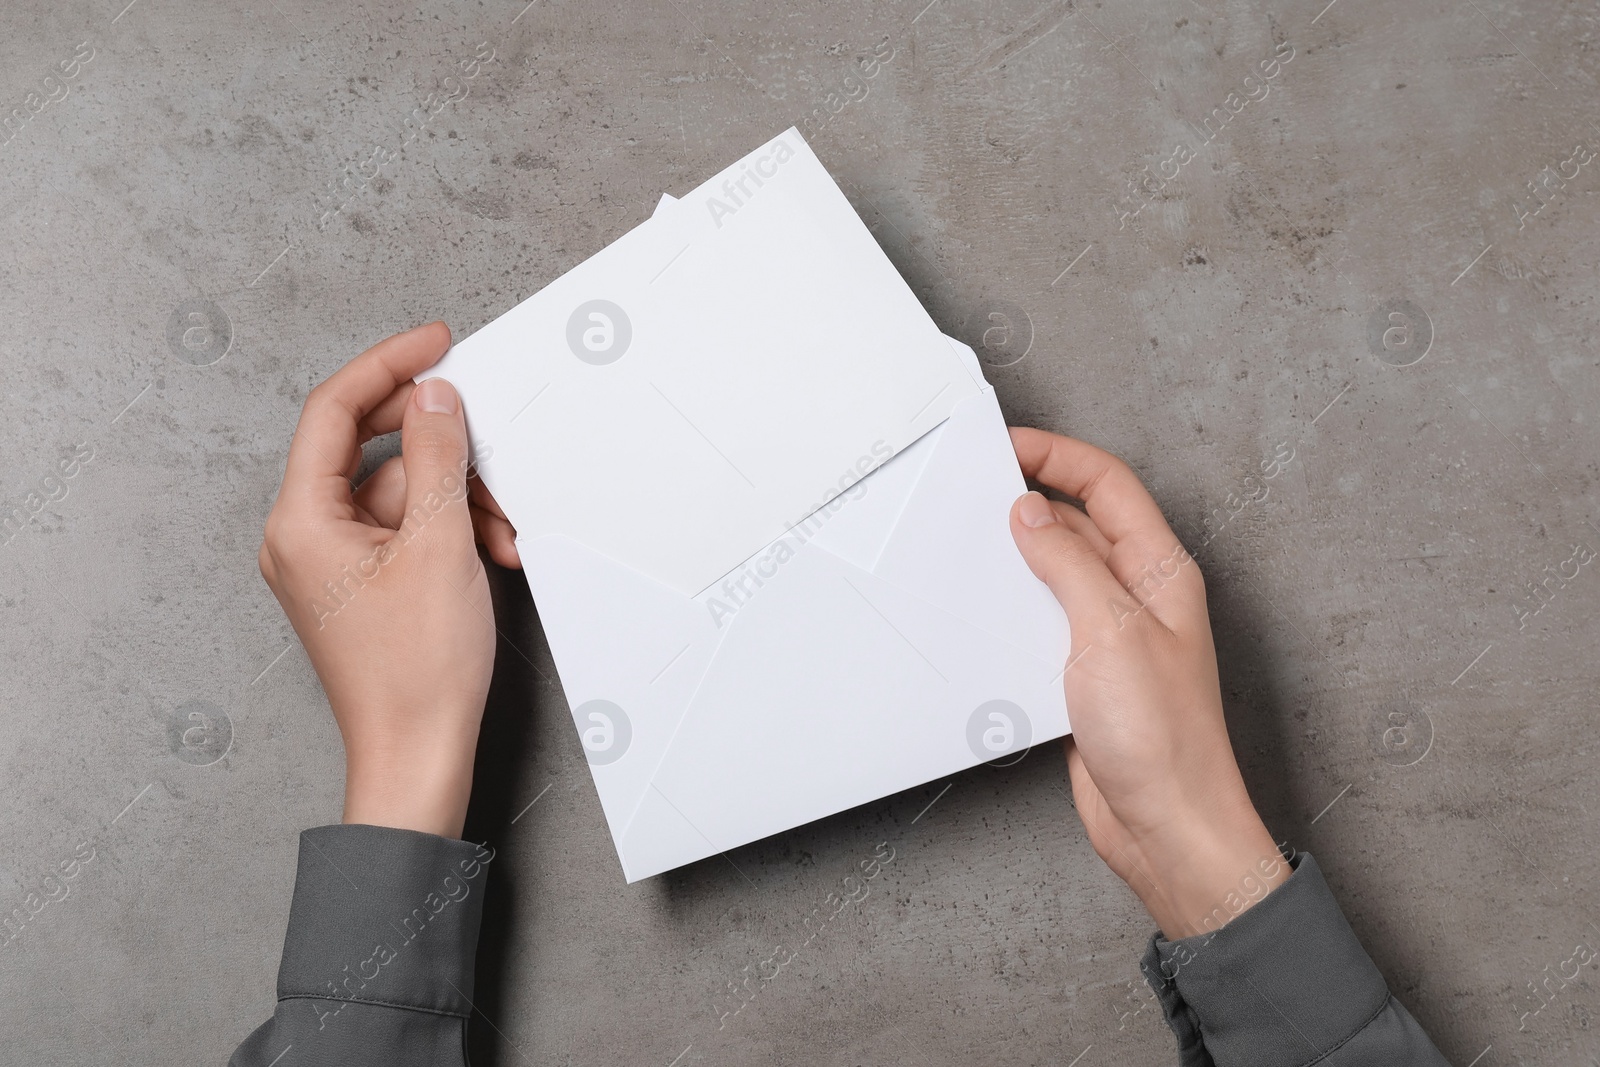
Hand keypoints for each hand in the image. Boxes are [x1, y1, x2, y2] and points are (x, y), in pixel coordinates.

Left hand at [258, 322, 519, 837]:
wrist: (418, 756)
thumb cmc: (416, 673)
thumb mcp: (439, 546)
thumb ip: (434, 459)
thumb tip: (433, 398)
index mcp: (300, 521)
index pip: (334, 412)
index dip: (388, 366)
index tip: (437, 342)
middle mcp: (303, 537)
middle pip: (366, 448)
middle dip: (437, 442)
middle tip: (485, 428)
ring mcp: (332, 563)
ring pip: (398, 491)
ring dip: (457, 495)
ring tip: (500, 526)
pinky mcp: (362, 584)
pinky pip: (405, 529)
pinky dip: (450, 528)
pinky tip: (489, 548)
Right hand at [1008, 427, 1287, 938]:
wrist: (1166, 828)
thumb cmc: (1164, 740)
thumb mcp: (1110, 632)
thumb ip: (1066, 565)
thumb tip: (1030, 513)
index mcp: (1160, 571)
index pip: (1106, 485)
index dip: (1056, 455)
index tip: (1004, 445)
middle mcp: (1138, 596)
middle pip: (1078, 521)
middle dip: (1026, 500)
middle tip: (969, 490)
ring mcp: (1110, 636)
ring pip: (1054, 573)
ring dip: (1014, 557)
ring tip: (964, 546)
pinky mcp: (1083, 675)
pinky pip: (1041, 623)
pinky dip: (1009, 610)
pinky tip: (978, 614)